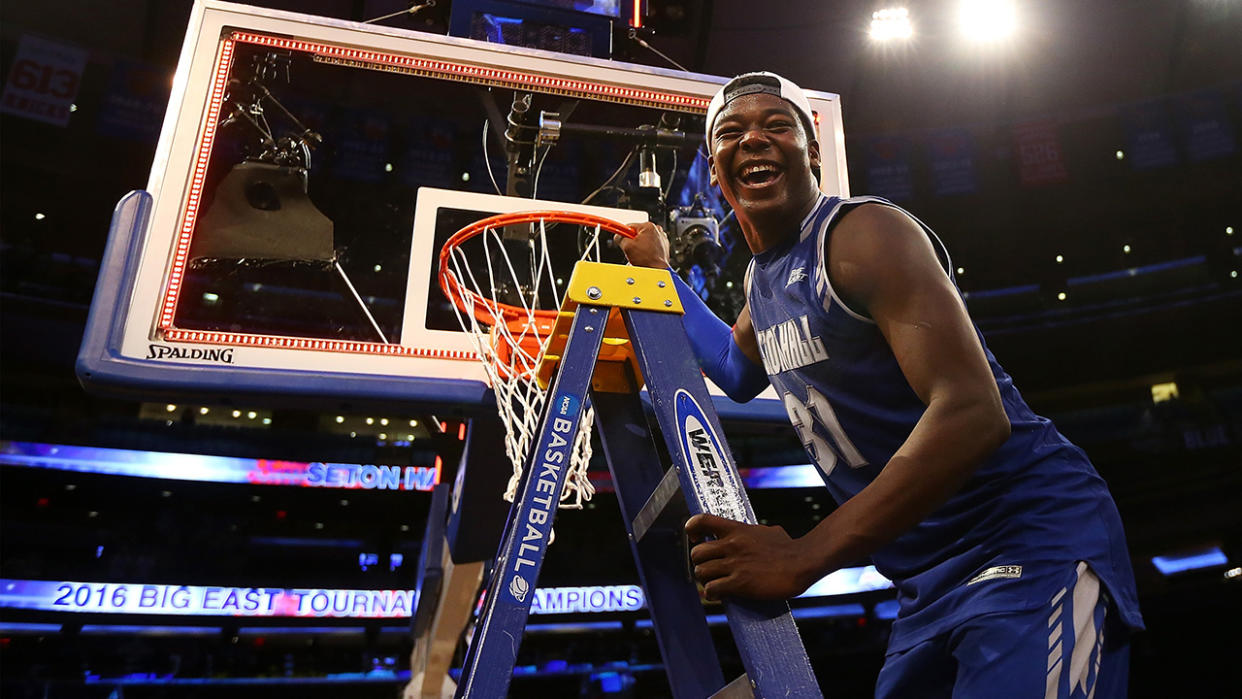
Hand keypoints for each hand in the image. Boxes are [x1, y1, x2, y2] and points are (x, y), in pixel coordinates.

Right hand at [615, 221, 669, 268]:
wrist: (657, 270)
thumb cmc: (647, 259)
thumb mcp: (627, 247)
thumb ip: (620, 238)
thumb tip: (618, 236)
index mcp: (648, 226)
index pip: (629, 226)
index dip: (623, 233)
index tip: (620, 236)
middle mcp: (657, 229)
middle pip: (637, 232)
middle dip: (632, 241)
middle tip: (632, 250)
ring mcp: (661, 237)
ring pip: (644, 239)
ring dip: (640, 245)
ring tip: (640, 254)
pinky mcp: (663, 245)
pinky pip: (651, 244)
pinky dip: (647, 249)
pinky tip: (645, 255)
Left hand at [685, 513, 816, 600]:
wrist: (803, 562)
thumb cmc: (789, 548)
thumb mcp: (768, 531)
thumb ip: (753, 533)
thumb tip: (754, 535)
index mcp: (737, 529)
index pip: (702, 521)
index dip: (692, 530)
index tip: (696, 539)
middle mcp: (732, 545)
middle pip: (697, 553)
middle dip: (700, 563)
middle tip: (710, 569)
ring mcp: (735, 564)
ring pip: (701, 572)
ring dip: (706, 580)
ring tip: (715, 583)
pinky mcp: (740, 583)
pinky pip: (712, 589)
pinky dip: (711, 594)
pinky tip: (719, 595)